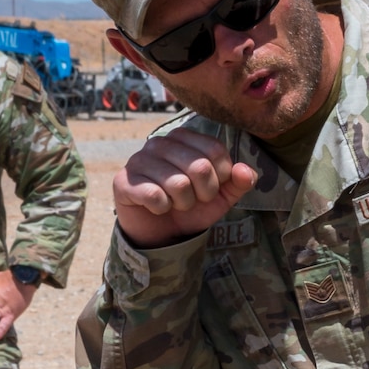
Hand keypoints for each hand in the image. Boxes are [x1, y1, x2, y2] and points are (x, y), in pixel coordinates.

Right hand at [113, 131, 258, 248]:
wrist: (162, 230)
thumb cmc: (193, 206)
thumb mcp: (222, 196)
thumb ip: (239, 181)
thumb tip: (245, 171)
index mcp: (185, 138)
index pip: (215, 151)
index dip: (221, 177)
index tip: (210, 188)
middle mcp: (159, 142)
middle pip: (199, 166)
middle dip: (204, 193)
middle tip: (193, 199)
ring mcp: (138, 159)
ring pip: (178, 183)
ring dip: (183, 202)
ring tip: (175, 203)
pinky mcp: (123, 181)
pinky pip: (154, 196)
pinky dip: (162, 208)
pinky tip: (157, 207)